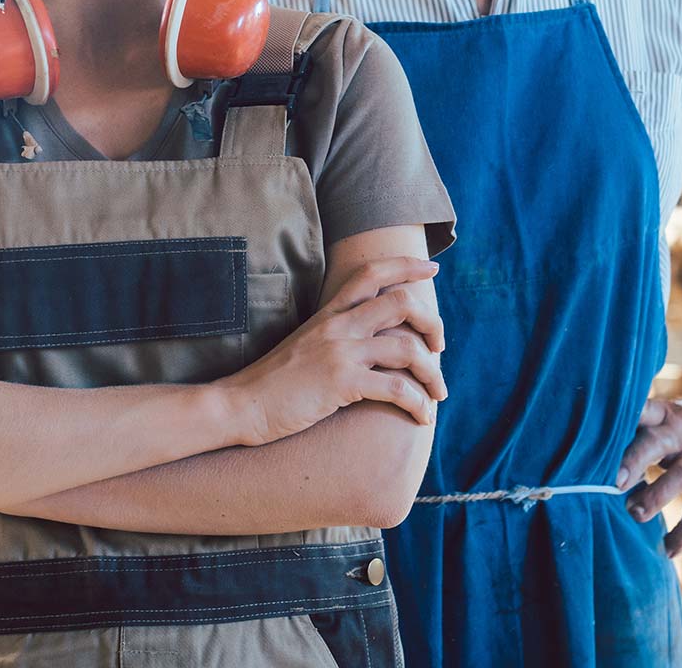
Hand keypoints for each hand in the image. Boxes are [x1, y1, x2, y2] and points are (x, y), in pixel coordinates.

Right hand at [222, 255, 445, 446]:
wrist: (242, 404)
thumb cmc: (275, 381)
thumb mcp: (307, 343)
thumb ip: (337, 333)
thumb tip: (373, 337)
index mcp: (330, 313)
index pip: (372, 273)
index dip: (407, 265)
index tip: (432, 269)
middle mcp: (338, 325)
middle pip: (401, 302)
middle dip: (432, 322)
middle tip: (440, 346)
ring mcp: (340, 352)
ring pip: (407, 348)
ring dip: (432, 372)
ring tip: (438, 392)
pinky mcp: (341, 383)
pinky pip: (395, 388)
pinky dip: (417, 403)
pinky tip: (422, 416)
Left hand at [616, 392, 681, 555]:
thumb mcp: (664, 418)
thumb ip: (636, 430)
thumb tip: (592, 449)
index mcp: (664, 416)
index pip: (644, 409)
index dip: (627, 416)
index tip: (604, 426)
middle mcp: (680, 436)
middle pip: (656, 443)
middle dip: (635, 460)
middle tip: (615, 482)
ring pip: (679, 477)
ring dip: (656, 496)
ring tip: (635, 514)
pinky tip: (667, 550)